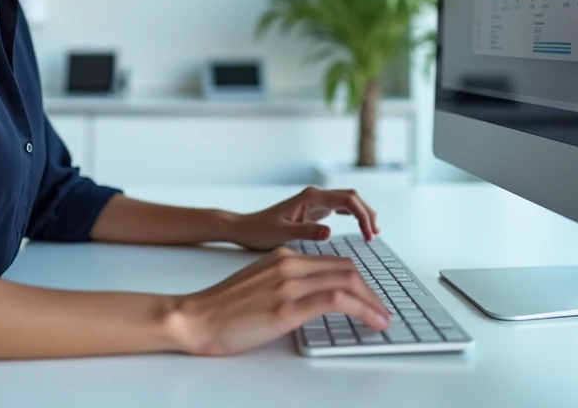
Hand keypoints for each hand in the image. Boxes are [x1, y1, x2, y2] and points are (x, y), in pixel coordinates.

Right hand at [169, 246, 391, 355]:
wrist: (195, 317)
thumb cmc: (221, 308)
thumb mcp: (258, 284)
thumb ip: (284, 282)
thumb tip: (311, 299)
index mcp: (282, 256)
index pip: (333, 263)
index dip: (358, 282)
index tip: (369, 299)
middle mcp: (289, 263)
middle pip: (346, 270)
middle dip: (370, 292)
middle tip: (381, 311)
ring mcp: (289, 283)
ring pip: (347, 282)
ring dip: (372, 302)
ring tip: (382, 319)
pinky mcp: (287, 307)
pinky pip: (336, 300)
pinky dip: (362, 309)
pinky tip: (372, 322)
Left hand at [229, 186, 379, 250]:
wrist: (246, 228)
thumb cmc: (260, 231)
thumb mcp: (282, 234)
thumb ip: (306, 232)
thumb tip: (329, 232)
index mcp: (310, 197)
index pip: (347, 200)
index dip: (362, 215)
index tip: (369, 234)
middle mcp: (315, 196)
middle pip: (352, 197)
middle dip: (367, 213)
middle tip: (374, 235)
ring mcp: (316, 202)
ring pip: (348, 201)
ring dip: (362, 214)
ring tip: (372, 233)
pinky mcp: (314, 210)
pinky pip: (340, 208)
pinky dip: (353, 216)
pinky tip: (360, 227)